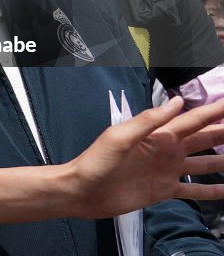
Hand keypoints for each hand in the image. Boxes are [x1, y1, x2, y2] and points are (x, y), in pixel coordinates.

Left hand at [68, 96, 223, 216]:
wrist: (83, 191)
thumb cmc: (97, 161)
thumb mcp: (120, 136)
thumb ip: (149, 120)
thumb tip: (177, 101)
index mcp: (158, 135)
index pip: (193, 119)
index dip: (214, 111)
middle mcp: (167, 151)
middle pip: (204, 139)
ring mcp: (168, 171)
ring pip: (204, 163)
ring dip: (223, 160)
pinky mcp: (164, 190)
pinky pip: (194, 190)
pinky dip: (212, 191)